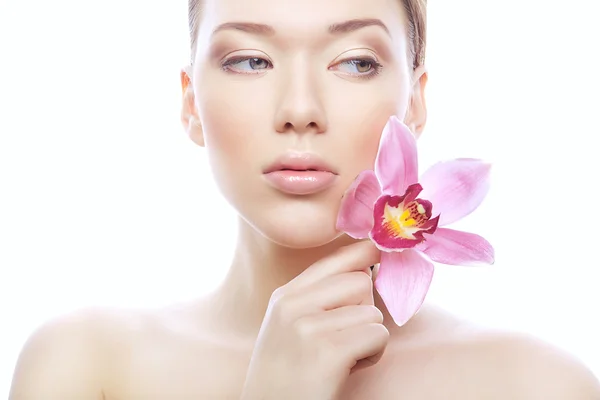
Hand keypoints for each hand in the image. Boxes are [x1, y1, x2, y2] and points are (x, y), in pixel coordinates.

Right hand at [240, 241, 388, 399]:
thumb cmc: (287, 376)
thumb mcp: (289, 327)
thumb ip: (319, 297)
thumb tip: (367, 266)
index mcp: (285, 296)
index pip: (334, 259)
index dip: (363, 251)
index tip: (378, 249)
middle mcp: (293, 305)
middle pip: (360, 281)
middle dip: (365, 310)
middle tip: (345, 337)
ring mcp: (308, 327)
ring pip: (373, 312)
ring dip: (369, 338)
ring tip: (341, 358)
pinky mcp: (328, 351)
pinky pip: (378, 336)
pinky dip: (372, 354)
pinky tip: (347, 368)